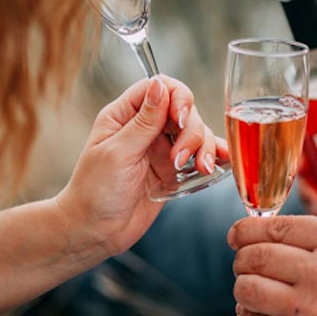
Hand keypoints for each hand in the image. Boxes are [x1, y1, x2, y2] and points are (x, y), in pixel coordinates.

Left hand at [56, 75, 225, 255]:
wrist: (95, 231)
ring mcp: (161, 149)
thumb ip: (144, 121)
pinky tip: (222, 162)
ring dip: (204, 148)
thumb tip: (160, 84)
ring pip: (196, 133)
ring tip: (201, 169)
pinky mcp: (173, 171)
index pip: (159, 88)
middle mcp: (145, 128)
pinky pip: (199, 156)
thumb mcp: (118, 153)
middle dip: (192, 132)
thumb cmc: (94, 192)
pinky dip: (213, 157)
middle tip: (181, 159)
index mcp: (125, 115)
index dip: (177, 98)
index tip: (180, 120)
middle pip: (184, 111)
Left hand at [229, 215, 316, 315]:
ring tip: (249, 289)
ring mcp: (313, 309)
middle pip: (255, 255)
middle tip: (243, 264)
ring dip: (241, 286)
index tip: (237, 234)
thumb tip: (272, 232)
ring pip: (248, 288)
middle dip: (242, 258)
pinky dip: (249, 314)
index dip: (246, 230)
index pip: (274, 227)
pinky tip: (256, 311)